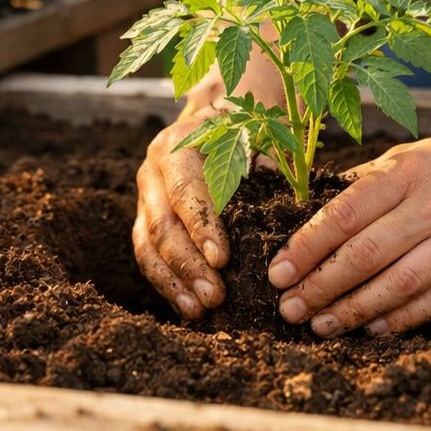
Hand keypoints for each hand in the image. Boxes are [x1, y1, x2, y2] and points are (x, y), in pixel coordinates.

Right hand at [132, 48, 286, 318]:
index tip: (222, 259)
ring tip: (200, 310)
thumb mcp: (258, 139)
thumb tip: (285, 204)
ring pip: (148, 243)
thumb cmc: (247, 133)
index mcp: (178, 146)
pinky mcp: (145, 220)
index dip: (201, 226)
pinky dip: (167, 283)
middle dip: (188, 264)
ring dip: (174, 280)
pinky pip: (148, 255)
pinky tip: (188, 307)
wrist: (219, 120)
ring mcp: (145, 196)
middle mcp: (153, 170)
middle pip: (162, 223)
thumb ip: (264, 166)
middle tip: (215, 295)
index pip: (185, 190)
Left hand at [268, 112, 430, 336]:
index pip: (344, 214)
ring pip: (395, 285)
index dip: (306, 247)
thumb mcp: (415, 156)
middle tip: (289, 308)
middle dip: (320, 286)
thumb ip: (369, 182)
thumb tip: (312, 210)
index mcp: (407, 171)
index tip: (278, 271)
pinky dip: (399, 319)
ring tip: (321, 325)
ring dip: (352, 310)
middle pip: (364, 255)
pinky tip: (371, 328)